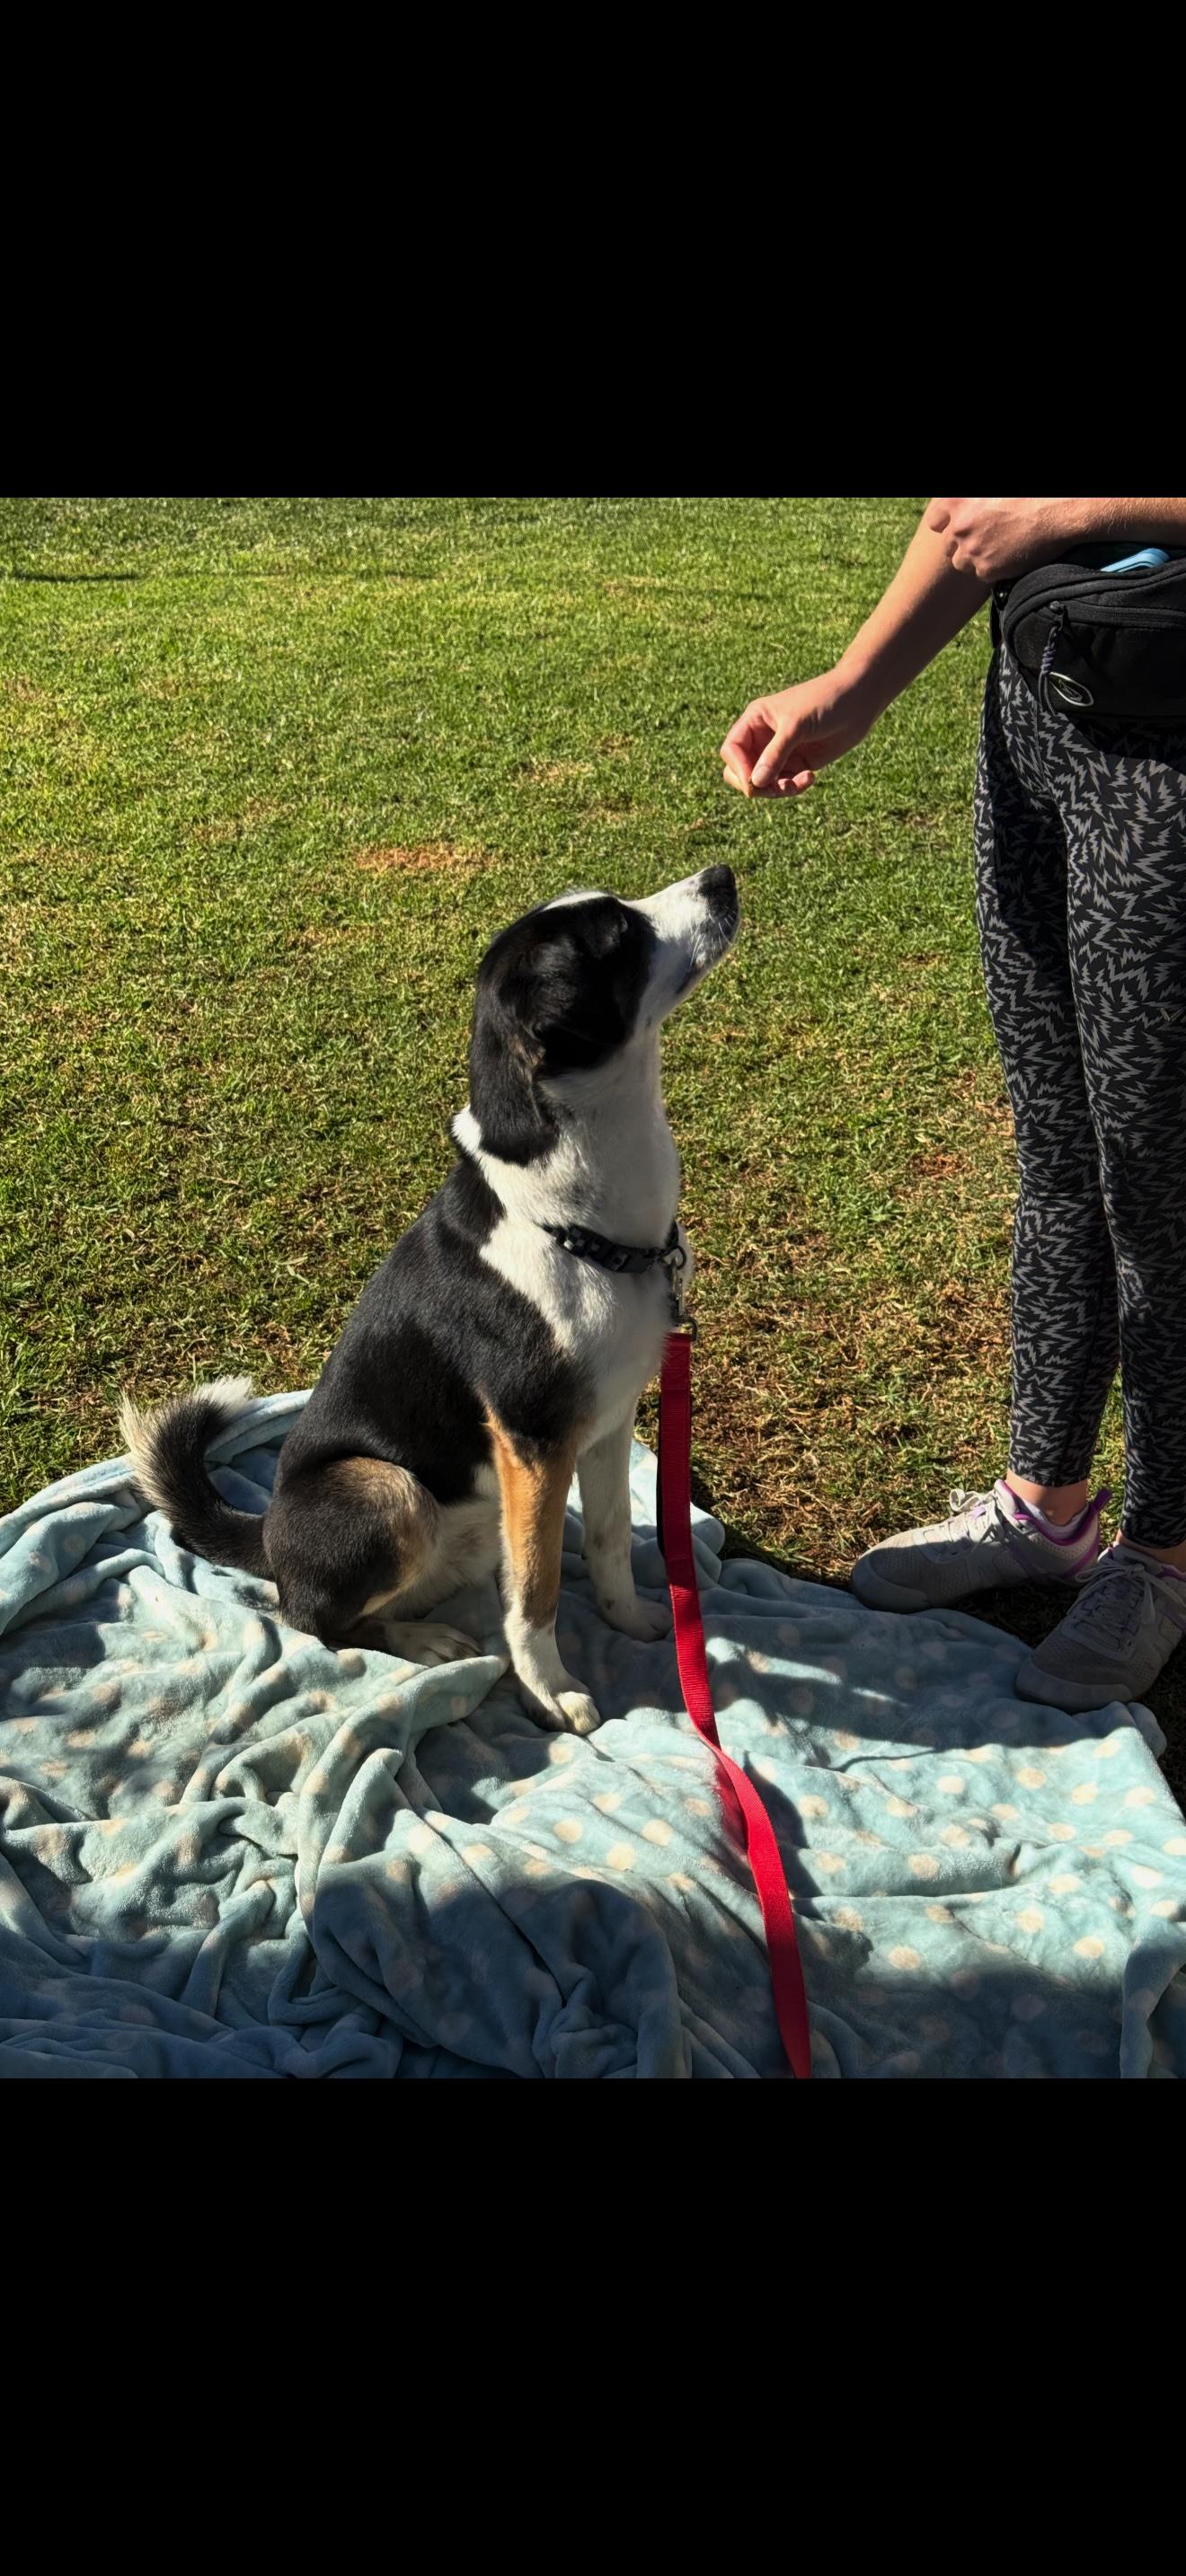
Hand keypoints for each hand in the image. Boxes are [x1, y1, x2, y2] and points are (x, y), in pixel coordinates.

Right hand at [719, 669, 876, 798]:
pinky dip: (794, 787)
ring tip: (797, 784)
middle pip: (740, 771)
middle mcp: (763, 737)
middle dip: (754, 785)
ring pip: (763, 783)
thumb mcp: (796, 725)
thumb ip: (775, 754)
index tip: (753, 782)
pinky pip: (784, 784)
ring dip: (777, 789)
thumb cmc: (825, 702)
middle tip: (775, 788)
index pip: (731, 750)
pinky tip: (810, 777)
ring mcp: (780, 752)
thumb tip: (754, 783)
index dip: (738, 768)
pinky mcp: (798, 764)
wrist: (859, 700)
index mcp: (755, 720)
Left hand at [925, 496, 1078, 583]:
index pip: (935, 521)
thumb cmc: (1029, 493)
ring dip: (975, 557)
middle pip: (948, 545)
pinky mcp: (987, 569)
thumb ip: (971, 499)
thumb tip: (965, 508)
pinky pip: (982, 574)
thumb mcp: (991, 490)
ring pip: (962, 563)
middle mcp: (959, 525)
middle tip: (986, 536)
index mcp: (956, 499)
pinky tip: (1010, 554)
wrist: (1058, 510)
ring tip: (999, 545)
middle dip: (963, 542)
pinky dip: (993, 568)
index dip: (948, 523)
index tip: (960, 525)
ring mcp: (972, 549)